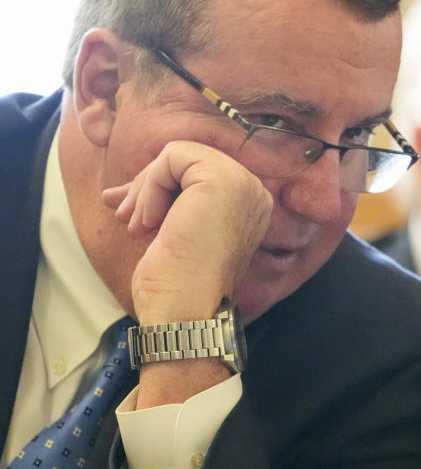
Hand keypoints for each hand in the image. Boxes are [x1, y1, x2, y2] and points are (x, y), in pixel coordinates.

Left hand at [103, 141, 271, 404]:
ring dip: (147, 188)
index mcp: (249, 205)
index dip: (159, 187)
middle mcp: (254, 192)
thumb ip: (162, 205)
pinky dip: (149, 186)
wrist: (185, 314)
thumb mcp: (172, 233)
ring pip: (179, 154)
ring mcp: (243, 184)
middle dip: (149, 184)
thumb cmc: (177, 285)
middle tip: (127, 218)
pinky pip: (173, 157)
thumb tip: (118, 191)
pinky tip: (149, 221)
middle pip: (188, 159)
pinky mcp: (222, 181)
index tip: (131, 214)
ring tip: (138, 224)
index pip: (197, 172)